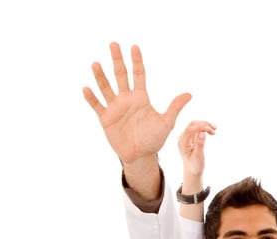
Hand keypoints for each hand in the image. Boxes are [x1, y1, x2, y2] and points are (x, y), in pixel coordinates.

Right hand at [82, 43, 190, 167]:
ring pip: (106, 88)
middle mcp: (127, 99)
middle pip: (121, 75)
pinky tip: (87, 88)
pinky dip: (91, 97)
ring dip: (101, 76)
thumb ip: (175, 108)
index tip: (134, 47)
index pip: (139, 74)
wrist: (141, 155)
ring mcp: (115, 107)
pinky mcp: (105, 118)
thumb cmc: (154, 139)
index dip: (137, 61)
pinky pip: (97, 105)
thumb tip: (189, 94)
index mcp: (141, 98)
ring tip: (96, 64)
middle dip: (117, 60)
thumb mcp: (166, 123)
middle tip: (114, 44)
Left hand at [177, 120, 216, 178]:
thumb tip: (202, 133)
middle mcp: (183, 138)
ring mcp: (187, 138)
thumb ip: (199, 144)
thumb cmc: (195, 165)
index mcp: (182, 142)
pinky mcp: (192, 138)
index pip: (189, 129)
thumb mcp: (198, 156)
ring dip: (205, 126)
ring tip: (215, 130)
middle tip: (215, 129)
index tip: (209, 130)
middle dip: (203, 124)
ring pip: (196, 126)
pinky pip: (198, 130)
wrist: (193, 171)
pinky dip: (205, 129)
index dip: (200, 127)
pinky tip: (211, 132)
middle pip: (192, 125)